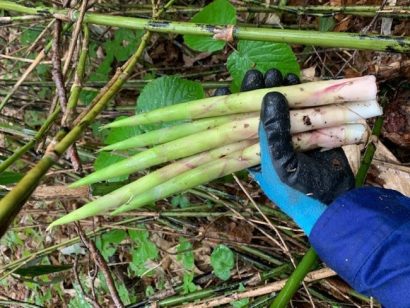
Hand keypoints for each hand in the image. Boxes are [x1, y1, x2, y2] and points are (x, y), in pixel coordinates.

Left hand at [241, 69, 354, 234]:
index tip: (225, 88)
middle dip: (258, 92)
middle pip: (260, 112)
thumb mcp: (279, 163)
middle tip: (258, 74)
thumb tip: (269, 95)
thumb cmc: (296, 192)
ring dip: (281, 90)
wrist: (333, 205)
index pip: (235, 126)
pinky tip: (298, 82)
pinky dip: (304, 97)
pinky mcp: (312, 134)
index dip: (229, 107)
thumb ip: (273, 131)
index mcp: (252, 153)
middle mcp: (269, 143)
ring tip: (277, 75)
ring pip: (283, 108)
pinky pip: (305, 111)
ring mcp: (291, 137)